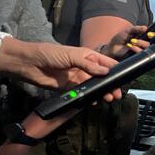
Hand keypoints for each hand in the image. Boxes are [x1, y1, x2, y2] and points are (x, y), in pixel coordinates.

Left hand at [0, 40, 117, 89]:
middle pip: (102, 78)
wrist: (30, 64)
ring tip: (109, 99)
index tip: (124, 78)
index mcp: (87, 56)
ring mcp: (77, 78)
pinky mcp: (70, 88)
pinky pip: (83, 94)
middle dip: (110, 85)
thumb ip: (88, 65)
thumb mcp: (72, 55)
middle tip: (117, 94)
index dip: (115, 70)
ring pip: (94, 87)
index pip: (105, 63)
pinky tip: (95, 101)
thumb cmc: (50, 54)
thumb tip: (105, 72)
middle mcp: (85, 67)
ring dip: (102, 92)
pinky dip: (90, 98)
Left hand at [104, 25, 151, 57]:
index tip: (149, 34)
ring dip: (140, 43)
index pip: (152, 35)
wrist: (113, 47)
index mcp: (142, 36)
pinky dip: (136, 49)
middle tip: (134, 39)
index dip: (153, 35)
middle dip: (143, 40)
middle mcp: (143, 43)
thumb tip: (146, 28)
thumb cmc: (120, 38)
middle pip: (151, 42)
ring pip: (147, 47)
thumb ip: (137, 29)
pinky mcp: (138, 56)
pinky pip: (142, 53)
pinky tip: (130, 47)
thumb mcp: (128, 30)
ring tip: (131, 42)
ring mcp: (141, 49)